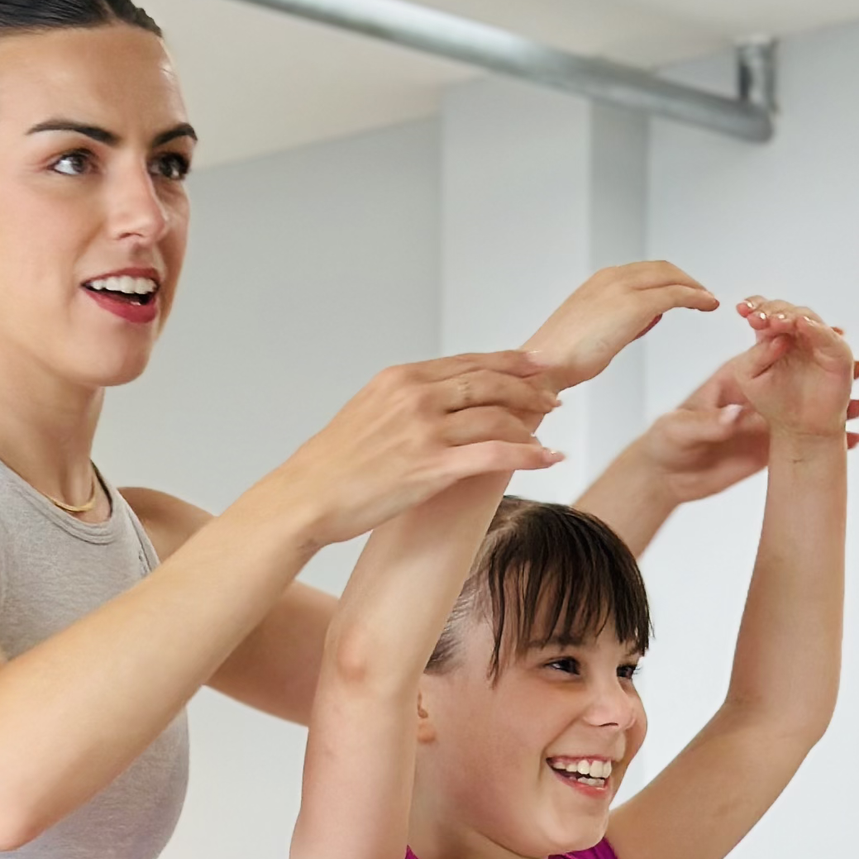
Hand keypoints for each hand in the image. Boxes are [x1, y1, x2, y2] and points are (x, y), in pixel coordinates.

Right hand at [278, 353, 562, 549]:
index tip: (533, 366)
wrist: (307, 497)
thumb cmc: (332, 465)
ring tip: (548, 431)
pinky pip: (494, 454)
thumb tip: (434, 408)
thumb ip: (403, 402)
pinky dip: (528, 454)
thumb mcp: (367, 413)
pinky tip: (547, 459)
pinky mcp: (431, 467)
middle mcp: (416, 396)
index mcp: (401, 378)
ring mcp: (425, 430)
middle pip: (490, 382)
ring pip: (497, 415)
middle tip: (551, 398)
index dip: (508, 363)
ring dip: (531, 422)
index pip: (468, 362)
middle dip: (529, 388)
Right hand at [526, 259, 717, 387]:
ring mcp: (624, 289)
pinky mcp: (635, 305)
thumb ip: (621, 321)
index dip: (668, 280)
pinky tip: (706, 305)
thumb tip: (648, 318)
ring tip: (708, 300)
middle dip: (686, 280)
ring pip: (671, 278)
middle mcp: (612, 277)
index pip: (643, 272)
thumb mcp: (592, 331)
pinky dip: (695, 298)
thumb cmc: (561, 358)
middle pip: (662, 269)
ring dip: (694, 287)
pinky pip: (674, 295)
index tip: (682, 291)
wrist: (545, 364)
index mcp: (599, 282)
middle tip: (703, 294)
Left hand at [640, 348, 858, 500]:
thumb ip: (708, 422)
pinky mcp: (766, 444)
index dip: (792, 340)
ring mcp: (763, 417)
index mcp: (732, 376)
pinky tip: (854, 439)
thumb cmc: (665, 442)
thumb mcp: (680, 429)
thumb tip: (736, 416)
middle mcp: (754, 391)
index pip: (767, 350)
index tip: (817, 336)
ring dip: (834, 402)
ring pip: (805, 403)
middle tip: (856, 365)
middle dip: (825, 365)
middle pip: (796, 369)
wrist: (665, 478)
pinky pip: (802, 439)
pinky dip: (826, 438)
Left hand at [731, 298, 858, 446]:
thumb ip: (754, 356)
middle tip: (759, 318)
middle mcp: (796, 335)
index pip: (765, 312)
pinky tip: (801, 325)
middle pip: (785, 310)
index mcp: (772, 337)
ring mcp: (817, 341)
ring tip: (777, 321)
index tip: (742, 310)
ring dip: (791, 316)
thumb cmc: (775, 403)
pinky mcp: (837, 353)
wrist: (800, 430)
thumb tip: (774, 337)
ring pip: (806, 317)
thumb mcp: (750, 378)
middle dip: (772, 311)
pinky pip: (827, 336)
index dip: (755, 306)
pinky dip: (816, 328)